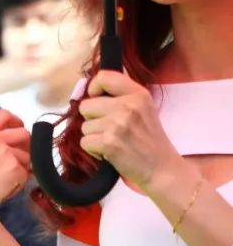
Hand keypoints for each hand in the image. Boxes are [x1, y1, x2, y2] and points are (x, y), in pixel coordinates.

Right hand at [0, 110, 30, 226]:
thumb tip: (11, 144)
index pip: (4, 115)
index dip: (16, 121)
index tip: (18, 128)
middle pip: (23, 133)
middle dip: (26, 146)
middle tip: (18, 159)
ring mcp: (6, 152)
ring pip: (28, 156)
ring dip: (21, 167)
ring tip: (5, 180)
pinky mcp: (15, 168)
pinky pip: (26, 173)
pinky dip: (19, 182)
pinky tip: (5, 188)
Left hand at [79, 70, 179, 191]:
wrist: (162, 169)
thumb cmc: (149, 140)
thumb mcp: (144, 109)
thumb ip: (121, 96)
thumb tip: (91, 89)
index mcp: (138, 94)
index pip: (103, 77)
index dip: (94, 88)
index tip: (97, 99)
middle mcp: (128, 106)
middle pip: (86, 105)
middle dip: (92, 119)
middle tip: (111, 129)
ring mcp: (117, 124)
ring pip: (84, 126)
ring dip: (94, 136)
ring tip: (114, 141)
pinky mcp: (108, 142)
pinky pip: (84, 142)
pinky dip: (93, 150)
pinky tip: (110, 152)